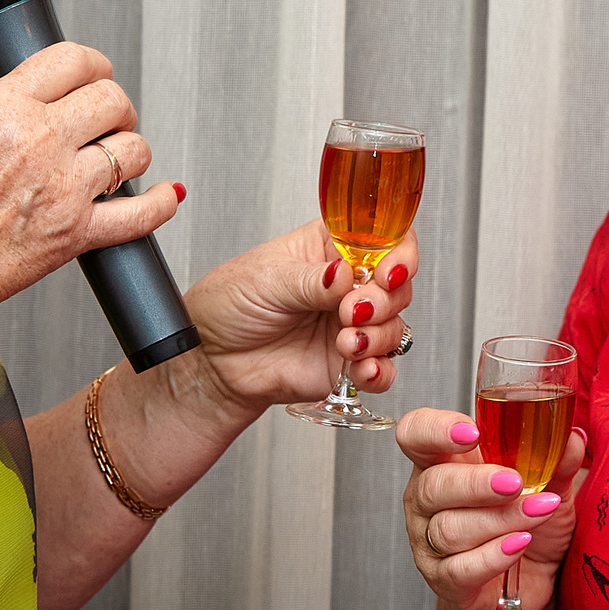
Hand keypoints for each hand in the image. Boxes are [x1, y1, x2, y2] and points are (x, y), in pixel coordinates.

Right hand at [0, 41, 178, 319]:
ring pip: (133, 148)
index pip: (72, 59)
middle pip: (111, 98)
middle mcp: (38, 142)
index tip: (94, 74)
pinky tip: (163, 195)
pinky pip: (142, 214)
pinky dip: (161, 203)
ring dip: (130, 150)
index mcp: (1, 109)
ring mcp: (63, 188)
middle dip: (115, 105)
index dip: (93, 64)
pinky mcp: (76, 234)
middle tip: (108, 118)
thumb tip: (30, 107)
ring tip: (118, 158)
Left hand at [166, 224, 420, 419]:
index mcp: (331, 248)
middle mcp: (347, 285)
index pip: (384, 238)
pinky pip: (382, 369)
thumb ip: (312, 279)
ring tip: (345, 342)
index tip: (387, 271)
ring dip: (378, 336)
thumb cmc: (229, 305)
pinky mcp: (347, 364)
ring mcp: (349, 325)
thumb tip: (345, 273)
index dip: (398, 253)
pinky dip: (379, 371)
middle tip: (352, 310)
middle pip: (398, 285)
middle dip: (384, 300)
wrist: (210, 361)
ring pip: (394, 327)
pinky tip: (360, 369)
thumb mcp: (267, 279)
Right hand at [399, 407, 587, 609]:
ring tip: (537, 514)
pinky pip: (459, 569)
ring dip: (499, 520)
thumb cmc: (529, 522)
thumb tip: (572, 439)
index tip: (472, 433)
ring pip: (449, 529)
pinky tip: (519, 544)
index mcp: (443, 461)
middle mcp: (426, 499)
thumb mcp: (548, 486)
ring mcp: (429, 542)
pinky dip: (492, 556)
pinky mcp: (444, 579)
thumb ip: (556, 462)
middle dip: (475, 483)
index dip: (435, 429)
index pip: (416, 434)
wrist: (532, 578)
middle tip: (515, 483)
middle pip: (432, 485)